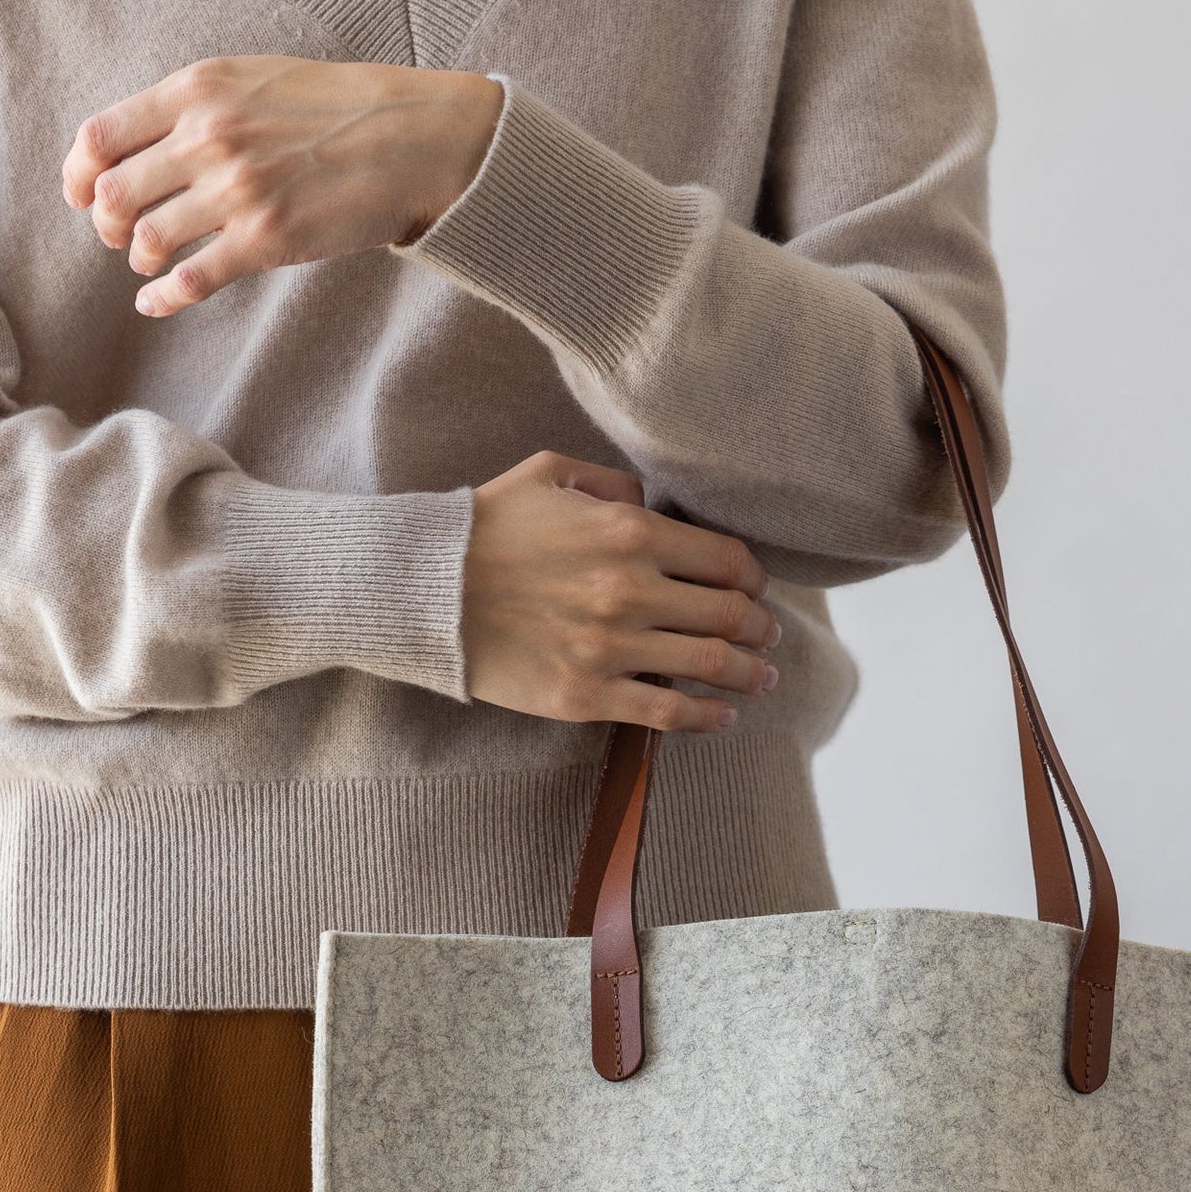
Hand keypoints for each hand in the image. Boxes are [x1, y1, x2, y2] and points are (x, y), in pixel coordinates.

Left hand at [63, 58, 501, 316]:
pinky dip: (162, 298)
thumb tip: (133, 149)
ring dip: (138, 258)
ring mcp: (237, 191)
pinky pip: (191, 280)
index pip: (100, 136)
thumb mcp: (249, 80)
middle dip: (105, 224)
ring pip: (147, 239)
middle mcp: (209, 137)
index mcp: (198, 91)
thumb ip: (191, 107)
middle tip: (117, 235)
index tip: (80, 194)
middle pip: (113, 193)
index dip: (77, 174)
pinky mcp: (267, 240)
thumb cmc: (328, 110)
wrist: (404, 139)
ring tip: (151, 262)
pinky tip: (155, 303)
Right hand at [463, 454, 779, 732]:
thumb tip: (654, 507)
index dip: (753, 578)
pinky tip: (724, 717)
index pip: (725, 560)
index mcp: (628, 532)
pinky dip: (708, 718)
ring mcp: (610, 648)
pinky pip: (667, 714)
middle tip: (769, 636)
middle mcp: (629, 590)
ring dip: (749, 675)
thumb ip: (613, 484)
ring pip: (709, 666)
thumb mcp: (549, 473)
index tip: (755, 590)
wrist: (422, 590)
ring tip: (762, 679)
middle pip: (727, 615)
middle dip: (760, 628)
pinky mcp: (586, 696)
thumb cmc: (483, 527)